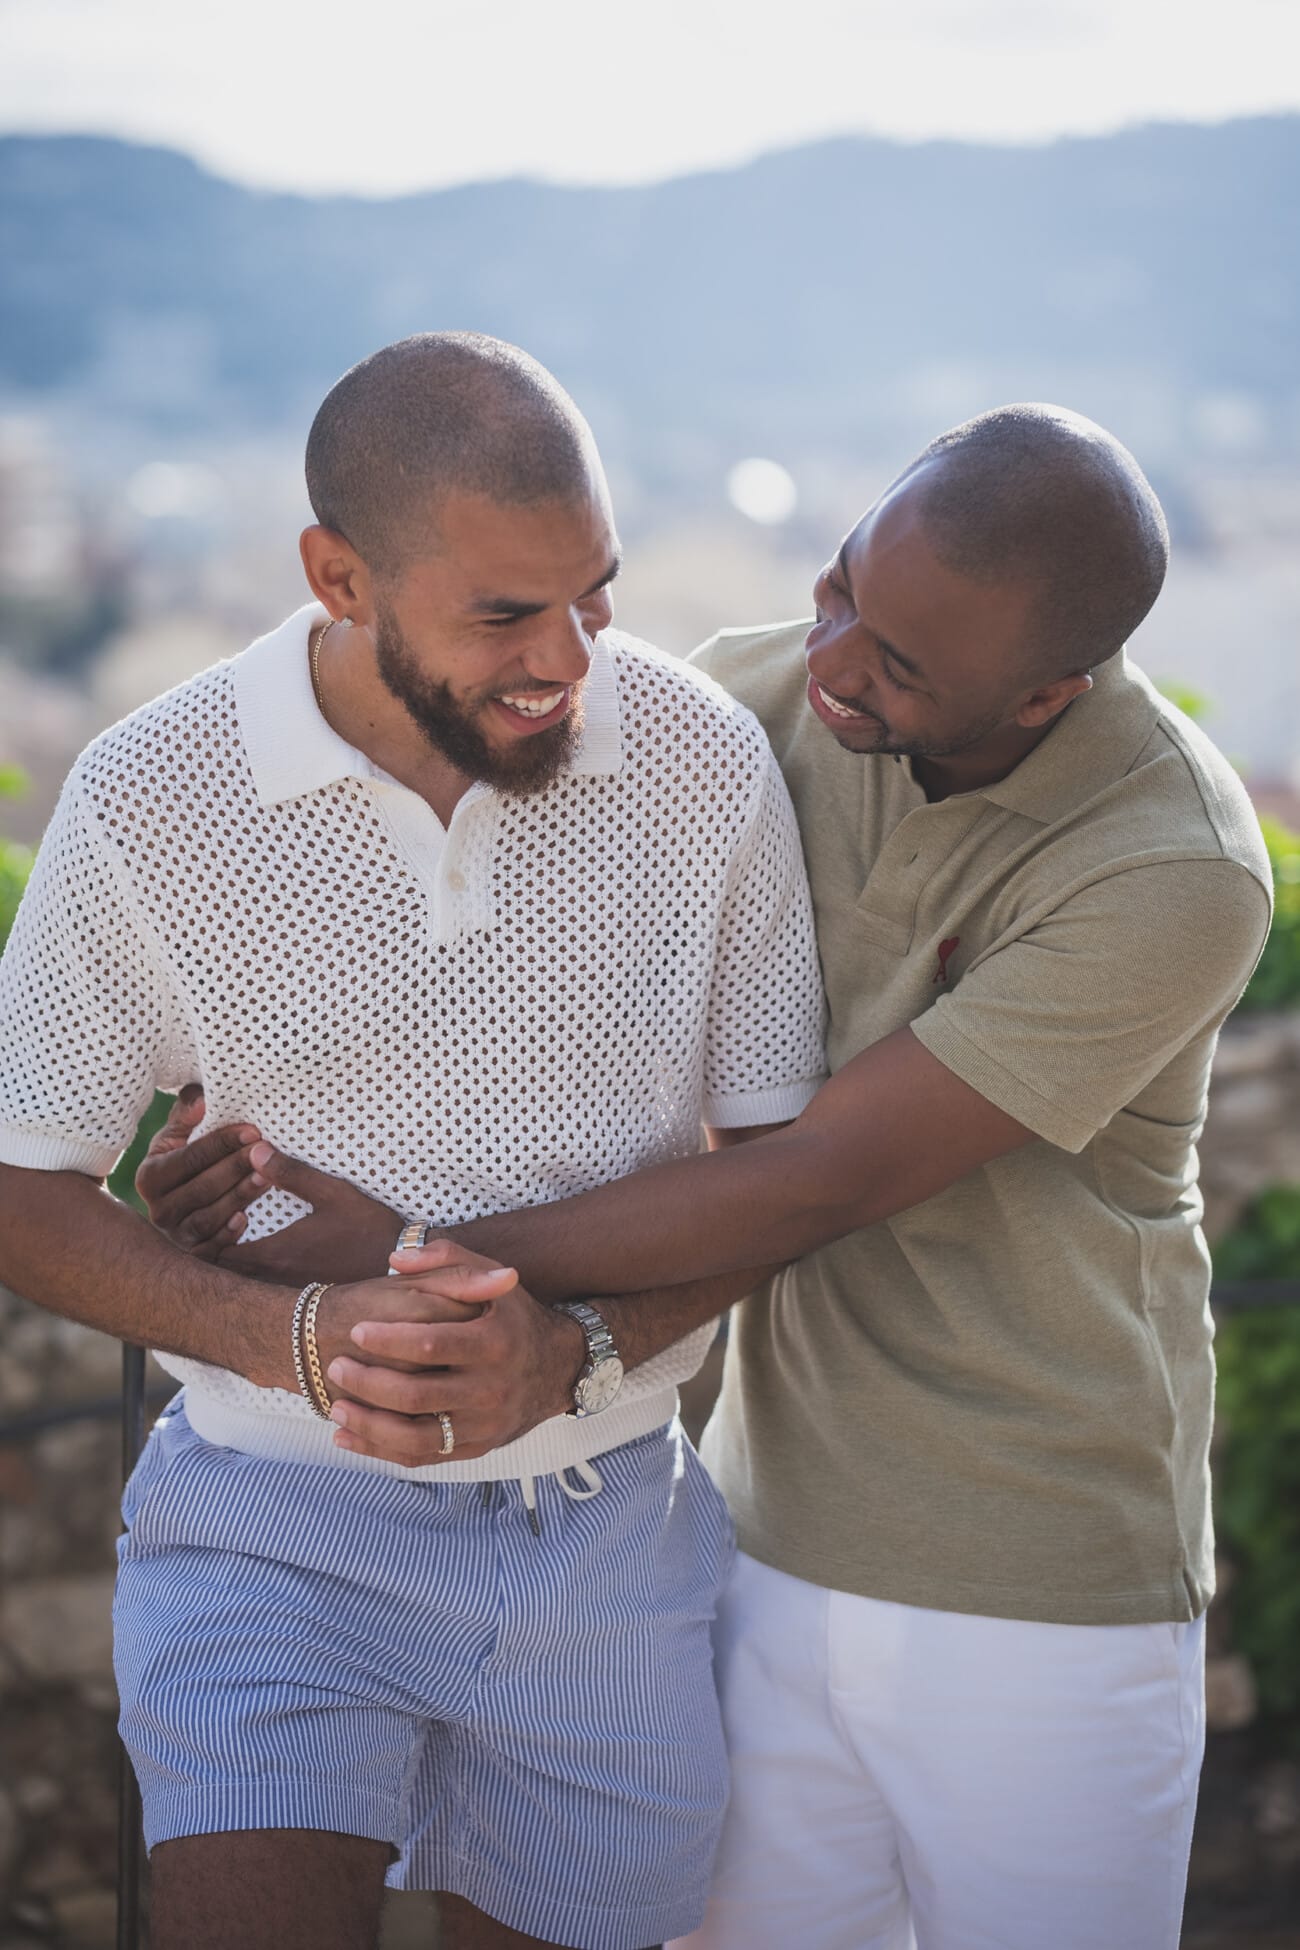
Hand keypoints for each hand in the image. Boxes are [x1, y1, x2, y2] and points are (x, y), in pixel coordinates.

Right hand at [135, 1086, 261, 1251]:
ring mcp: (175, 1235)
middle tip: (267, 1151)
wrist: (182, 1203)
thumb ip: (186, 1114)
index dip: (222, 1142)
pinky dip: (228, 1234)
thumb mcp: (178, 1136)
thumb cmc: (185, 1160)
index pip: (190, 1157)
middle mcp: (157, 1210)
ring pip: (208, 1218)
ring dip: (240, 1196)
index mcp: (150, 1177)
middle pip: (201, 1188)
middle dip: (236, 1167)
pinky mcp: (193, 1255)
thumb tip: (201, 1099)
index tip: (253, 1130)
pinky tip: (247, 1218)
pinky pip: (210, 1249)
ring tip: (268, 1177)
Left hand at [136, 1089, 403, 1284]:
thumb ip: (290, 1172)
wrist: (403, 1267)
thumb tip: (254, 1148)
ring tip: (216, 1243)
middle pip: (216, 1279)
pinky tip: (249, 1260)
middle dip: (201, 1255)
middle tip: (193, 1230)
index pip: (211, 1254)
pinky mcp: (297, 1301)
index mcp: (273, 1254)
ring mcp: (284, 1296)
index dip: (197, 1236)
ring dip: (222, 1269)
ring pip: (235, 1289)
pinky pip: (255, 1296)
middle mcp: (272, 1283)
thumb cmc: (369, 1228)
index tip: (196, 1214)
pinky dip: (244, 1280)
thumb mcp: (332, 1192)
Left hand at [321, 1239, 586, 1467]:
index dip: (389, 1339)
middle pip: (417, 1396)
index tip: (356, 1330)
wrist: (558, 1369)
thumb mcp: (492, 1278)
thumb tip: (395, 1260)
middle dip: (368, 1383)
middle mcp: (492, 1389)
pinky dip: (380, 1451)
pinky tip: (347, 1435)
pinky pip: (422, 1458)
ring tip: (336, 1405)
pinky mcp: (476, 1449)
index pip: (431, 1344)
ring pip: (415, 1437)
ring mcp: (484, 1425)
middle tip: (338, 1366)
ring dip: (368, 1424)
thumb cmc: (514, 1318)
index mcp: (494, 1343)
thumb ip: (446, 1258)